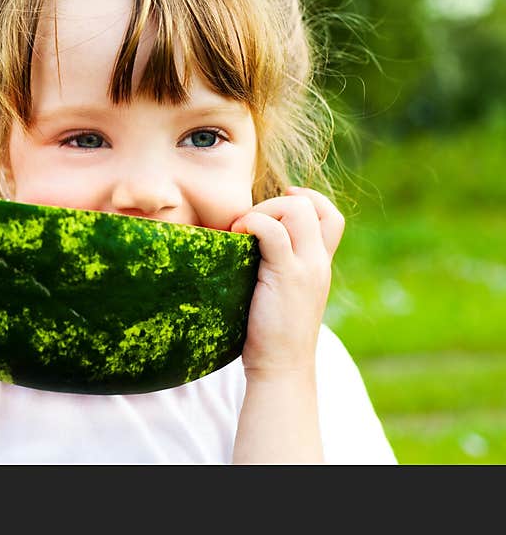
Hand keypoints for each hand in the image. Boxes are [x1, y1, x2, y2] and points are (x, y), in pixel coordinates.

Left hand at [230, 186, 344, 377]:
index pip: (330, 215)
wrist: (282, 367)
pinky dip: (253, 223)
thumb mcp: (285, 293)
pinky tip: (237, 236)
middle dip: (274, 203)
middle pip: (310, 206)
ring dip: (263, 211)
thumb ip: (280, 268)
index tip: (276, 206)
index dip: (306, 199)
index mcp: (320, 264)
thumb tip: (249, 245)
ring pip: (296, 210)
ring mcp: (306, 268)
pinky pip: (272, 231)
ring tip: (241, 231)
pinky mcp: (286, 277)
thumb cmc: (273, 333)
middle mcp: (318, 262)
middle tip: (248, 224)